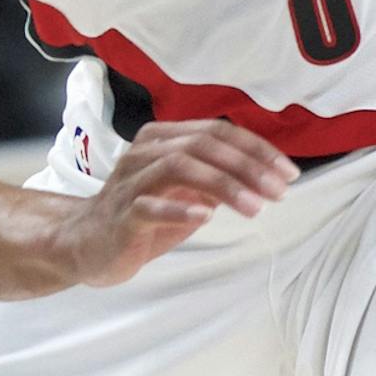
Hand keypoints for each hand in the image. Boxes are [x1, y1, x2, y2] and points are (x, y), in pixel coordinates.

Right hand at [57, 118, 294, 286]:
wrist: (87, 244)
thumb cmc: (143, 216)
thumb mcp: (187, 191)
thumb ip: (219, 176)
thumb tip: (267, 174)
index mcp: (163, 139)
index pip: (217, 132)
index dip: (257, 150)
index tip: (288, 174)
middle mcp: (145, 152)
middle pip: (203, 144)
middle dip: (247, 166)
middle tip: (278, 192)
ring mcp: (130, 182)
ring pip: (179, 166)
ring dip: (224, 185)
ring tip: (255, 207)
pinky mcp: (121, 215)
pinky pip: (149, 205)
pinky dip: (179, 208)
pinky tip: (206, 216)